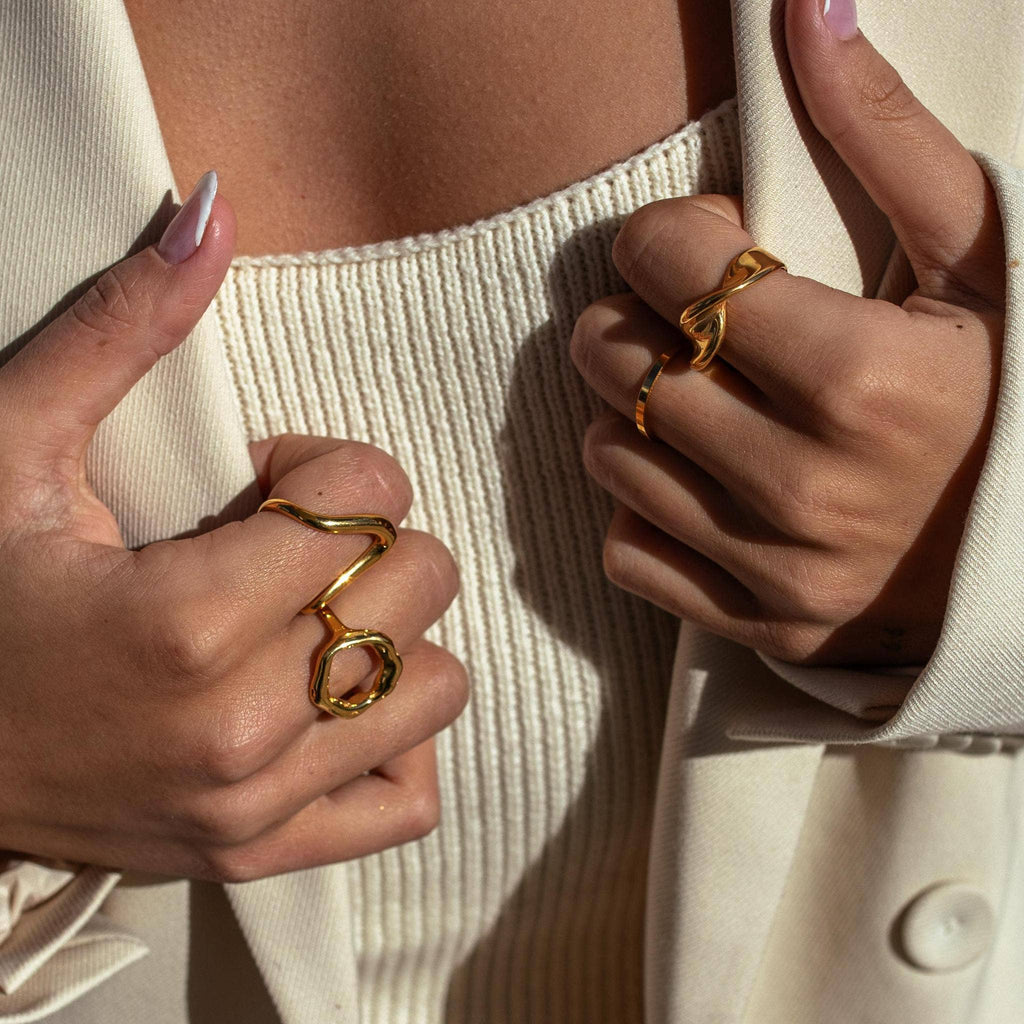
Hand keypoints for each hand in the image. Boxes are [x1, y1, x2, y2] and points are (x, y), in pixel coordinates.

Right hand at [0, 175, 466, 881]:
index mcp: (184, 624)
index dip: (330, 463)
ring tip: (309, 615)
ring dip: (391, 629)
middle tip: (285, 540)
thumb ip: (122, 330)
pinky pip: (406, 801)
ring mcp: (255, 805)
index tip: (266, 479)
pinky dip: (396, 740)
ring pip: (436, 685)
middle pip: (421, 583)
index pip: (371, 498)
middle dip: (369, 537)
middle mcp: (237, 730)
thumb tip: (213, 206)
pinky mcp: (257, 851)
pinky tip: (333, 700)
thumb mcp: (11, 449)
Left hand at [570, 0, 1006, 667]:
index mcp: (863, 379)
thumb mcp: (980, 259)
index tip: (696, 243)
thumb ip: (886, 138)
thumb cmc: (1011, 390)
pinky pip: (628, 552)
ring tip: (693, 397)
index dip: (663, 236)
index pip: (674, 267)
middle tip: (681, 316)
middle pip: (621, 364)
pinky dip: (641, 509)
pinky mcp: (759, 622)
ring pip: (610, 456)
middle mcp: (807, 486)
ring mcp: (778, 569)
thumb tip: (807, 10)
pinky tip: (695, 481)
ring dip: (628, 413)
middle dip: (631, 320)